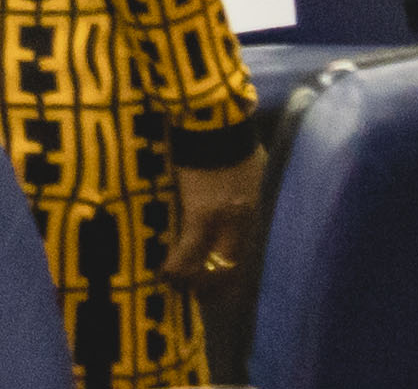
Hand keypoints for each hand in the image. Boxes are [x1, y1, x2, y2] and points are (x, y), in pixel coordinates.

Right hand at [157, 149, 262, 289]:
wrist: (213, 119)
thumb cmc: (228, 135)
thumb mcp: (248, 165)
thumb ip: (244, 186)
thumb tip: (240, 193)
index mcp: (252, 208)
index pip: (246, 254)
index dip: (232, 277)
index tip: (220, 292)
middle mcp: (242, 220)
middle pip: (232, 266)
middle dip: (215, 288)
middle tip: (198, 298)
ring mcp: (222, 219)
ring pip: (211, 264)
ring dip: (193, 279)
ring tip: (176, 285)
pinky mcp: (200, 212)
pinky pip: (189, 249)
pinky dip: (177, 264)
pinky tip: (164, 271)